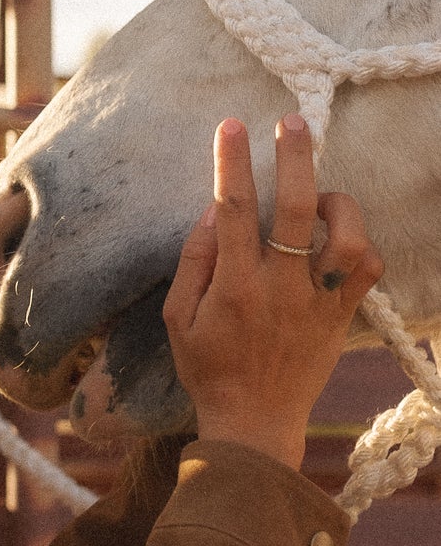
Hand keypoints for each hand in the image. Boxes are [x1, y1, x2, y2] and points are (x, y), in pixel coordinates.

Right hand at [162, 113, 382, 470]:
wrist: (254, 423)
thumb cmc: (208, 368)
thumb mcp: (178, 318)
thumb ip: (194, 261)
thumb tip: (213, 210)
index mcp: (234, 288)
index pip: (233, 211)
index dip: (232, 163)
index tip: (232, 125)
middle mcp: (280, 290)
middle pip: (295, 210)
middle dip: (293, 158)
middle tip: (290, 122)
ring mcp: (316, 304)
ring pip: (347, 240)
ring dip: (336, 205)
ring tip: (318, 195)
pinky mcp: (341, 317)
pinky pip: (367, 271)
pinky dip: (359, 245)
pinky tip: (337, 238)